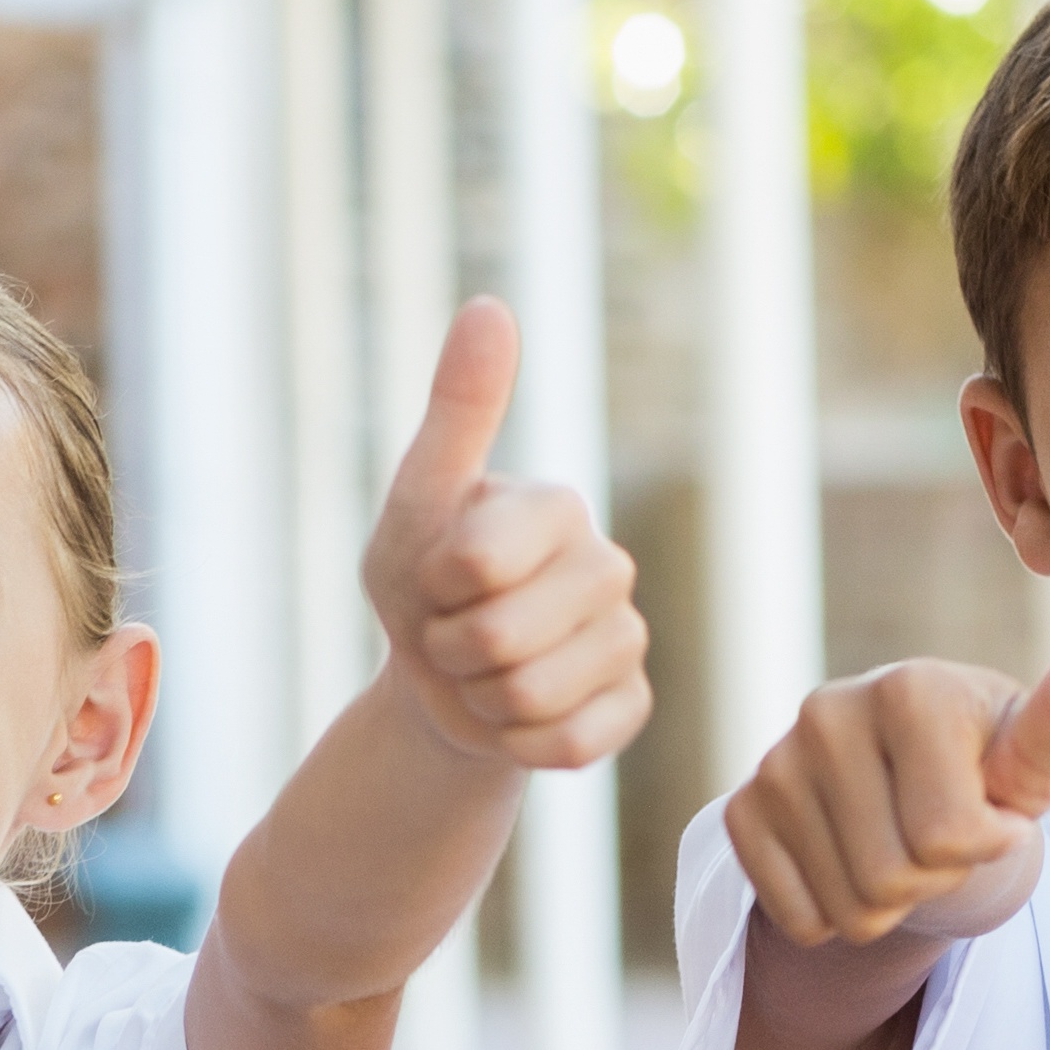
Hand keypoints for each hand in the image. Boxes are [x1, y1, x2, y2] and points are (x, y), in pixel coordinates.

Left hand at [363, 299, 651, 770]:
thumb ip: (458, 411)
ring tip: (482, 673)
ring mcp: (627, 640)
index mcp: (557, 505)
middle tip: (453, 634)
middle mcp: (607, 565)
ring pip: (533, 694)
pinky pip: (569, 743)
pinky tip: (516, 716)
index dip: (431, 587)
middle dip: (451, 649)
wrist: (436, 688)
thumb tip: (490, 305)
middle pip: (502, 636)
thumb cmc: (419, 584)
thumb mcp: (418, 500)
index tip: (433, 578)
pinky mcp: (631, 708)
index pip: (475, 562)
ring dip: (480, 699)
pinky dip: (518, 743)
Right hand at [722, 616, 1049, 949]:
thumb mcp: (1032, 755)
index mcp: (909, 687)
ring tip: (899, 849)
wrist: (908, 779)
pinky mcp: (741, 811)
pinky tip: (851, 864)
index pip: (946, 837)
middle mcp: (828, 710)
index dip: (986, 846)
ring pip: (849, 909)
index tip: (995, 813)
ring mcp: (775, 761)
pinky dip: (836, 915)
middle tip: (941, 840)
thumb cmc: (985, 768)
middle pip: (894, 879)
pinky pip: (801, 918)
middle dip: (934, 882)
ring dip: (890, 906)